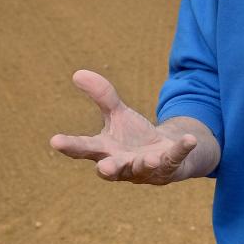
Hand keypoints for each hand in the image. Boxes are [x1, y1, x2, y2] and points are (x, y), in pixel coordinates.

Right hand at [49, 69, 200, 184]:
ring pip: (142, 168)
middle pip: (111, 168)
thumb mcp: (118, 114)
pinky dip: (182, 149)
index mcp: (105, 151)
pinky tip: (189, 139)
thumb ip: (102, 97)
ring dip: (144, 163)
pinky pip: (175, 158)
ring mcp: (145, 169)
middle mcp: (122, 165)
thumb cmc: (133, 137)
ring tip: (149, 159)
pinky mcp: (168, 167)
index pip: (83, 149)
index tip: (54, 141)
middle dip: (108, 168)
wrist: (163, 154)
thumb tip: (78, 73)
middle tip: (103, 168)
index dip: (69, 146)